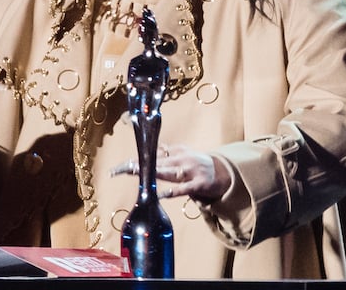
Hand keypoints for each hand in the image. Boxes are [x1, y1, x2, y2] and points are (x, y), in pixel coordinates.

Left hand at [110, 143, 231, 202]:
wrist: (223, 172)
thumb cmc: (198, 165)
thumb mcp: (183, 155)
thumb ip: (167, 154)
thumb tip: (149, 151)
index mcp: (178, 151)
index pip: (155, 154)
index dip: (138, 159)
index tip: (122, 165)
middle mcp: (184, 159)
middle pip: (159, 162)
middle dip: (141, 165)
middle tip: (124, 168)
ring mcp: (192, 171)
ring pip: (170, 172)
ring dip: (154, 173)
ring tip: (138, 174)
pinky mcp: (200, 184)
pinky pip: (184, 189)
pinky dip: (173, 191)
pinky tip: (162, 194)